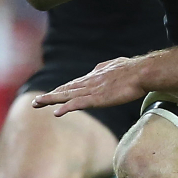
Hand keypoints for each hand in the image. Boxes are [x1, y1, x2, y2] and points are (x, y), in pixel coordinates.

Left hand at [32, 56, 149, 115]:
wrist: (141, 72)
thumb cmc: (133, 69)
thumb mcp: (116, 64)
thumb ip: (105, 67)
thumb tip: (97, 68)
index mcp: (94, 75)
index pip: (74, 84)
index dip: (61, 89)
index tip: (52, 94)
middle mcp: (89, 82)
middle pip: (65, 89)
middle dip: (50, 95)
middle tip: (36, 101)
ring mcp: (92, 90)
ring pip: (66, 95)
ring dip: (51, 99)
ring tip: (37, 103)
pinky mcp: (97, 98)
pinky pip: (78, 104)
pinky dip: (66, 108)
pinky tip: (56, 113)